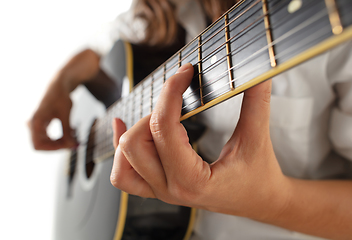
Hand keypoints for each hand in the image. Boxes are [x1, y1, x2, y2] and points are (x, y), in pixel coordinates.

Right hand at [28, 75, 76, 149]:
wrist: (59, 85)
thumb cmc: (61, 98)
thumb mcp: (65, 116)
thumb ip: (67, 132)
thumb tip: (73, 146)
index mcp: (36, 122)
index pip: (38, 145)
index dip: (53, 149)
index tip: (69, 145)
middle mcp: (33, 125)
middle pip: (42, 145)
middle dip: (59, 146)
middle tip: (75, 143)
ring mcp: (37, 125)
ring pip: (46, 143)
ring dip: (61, 142)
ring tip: (75, 136)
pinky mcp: (43, 125)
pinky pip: (50, 138)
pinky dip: (61, 138)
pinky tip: (72, 132)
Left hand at [110, 63, 288, 220]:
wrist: (260, 202)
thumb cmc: (259, 176)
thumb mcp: (257, 138)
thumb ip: (256, 102)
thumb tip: (257, 73)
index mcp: (193, 180)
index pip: (164, 129)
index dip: (171, 92)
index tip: (185, 72)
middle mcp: (170, 189)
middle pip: (134, 143)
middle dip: (154, 113)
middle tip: (178, 100)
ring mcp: (160, 191)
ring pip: (123, 159)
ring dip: (135, 130)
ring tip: (157, 115)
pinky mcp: (157, 187)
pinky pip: (124, 173)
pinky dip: (120, 150)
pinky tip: (124, 127)